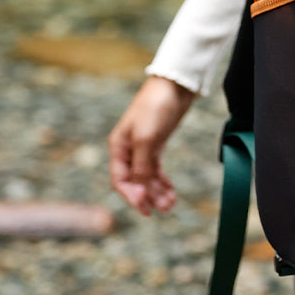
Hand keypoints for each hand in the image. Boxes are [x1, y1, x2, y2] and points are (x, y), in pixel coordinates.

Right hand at [108, 76, 195, 215]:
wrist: (175, 85)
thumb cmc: (156, 108)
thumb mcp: (147, 139)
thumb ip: (141, 166)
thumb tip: (138, 192)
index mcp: (118, 147)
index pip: (120, 180)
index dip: (132, 196)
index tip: (146, 208)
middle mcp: (128, 149)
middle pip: (134, 182)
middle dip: (147, 197)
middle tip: (162, 209)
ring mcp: (143, 147)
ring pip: (147, 177)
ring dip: (157, 192)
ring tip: (170, 204)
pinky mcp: (156, 144)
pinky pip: (156, 169)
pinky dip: (163, 181)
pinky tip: (171, 192)